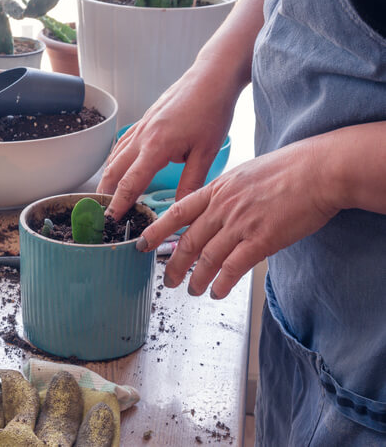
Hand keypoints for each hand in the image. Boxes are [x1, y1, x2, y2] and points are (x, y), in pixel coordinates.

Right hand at [97, 63, 239, 219]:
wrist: (211, 77)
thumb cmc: (212, 110)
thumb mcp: (207, 152)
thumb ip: (191, 183)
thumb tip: (181, 209)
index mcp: (156, 147)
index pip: (130, 182)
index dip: (118, 203)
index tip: (110, 219)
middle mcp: (143, 137)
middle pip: (114, 170)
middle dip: (105, 193)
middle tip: (100, 213)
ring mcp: (141, 127)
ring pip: (115, 156)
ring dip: (107, 177)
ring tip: (104, 195)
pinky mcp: (145, 120)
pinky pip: (122, 143)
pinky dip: (115, 159)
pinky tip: (116, 166)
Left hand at [137, 138, 339, 298]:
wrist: (319, 170)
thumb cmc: (289, 169)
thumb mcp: (244, 174)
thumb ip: (226, 194)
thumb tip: (217, 209)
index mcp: (217, 190)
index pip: (177, 212)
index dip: (157, 231)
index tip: (143, 243)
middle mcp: (222, 207)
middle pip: (187, 241)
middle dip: (174, 265)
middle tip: (167, 280)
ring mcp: (240, 223)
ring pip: (207, 258)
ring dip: (197, 279)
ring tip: (193, 291)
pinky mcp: (261, 239)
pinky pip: (232, 267)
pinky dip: (221, 283)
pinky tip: (217, 292)